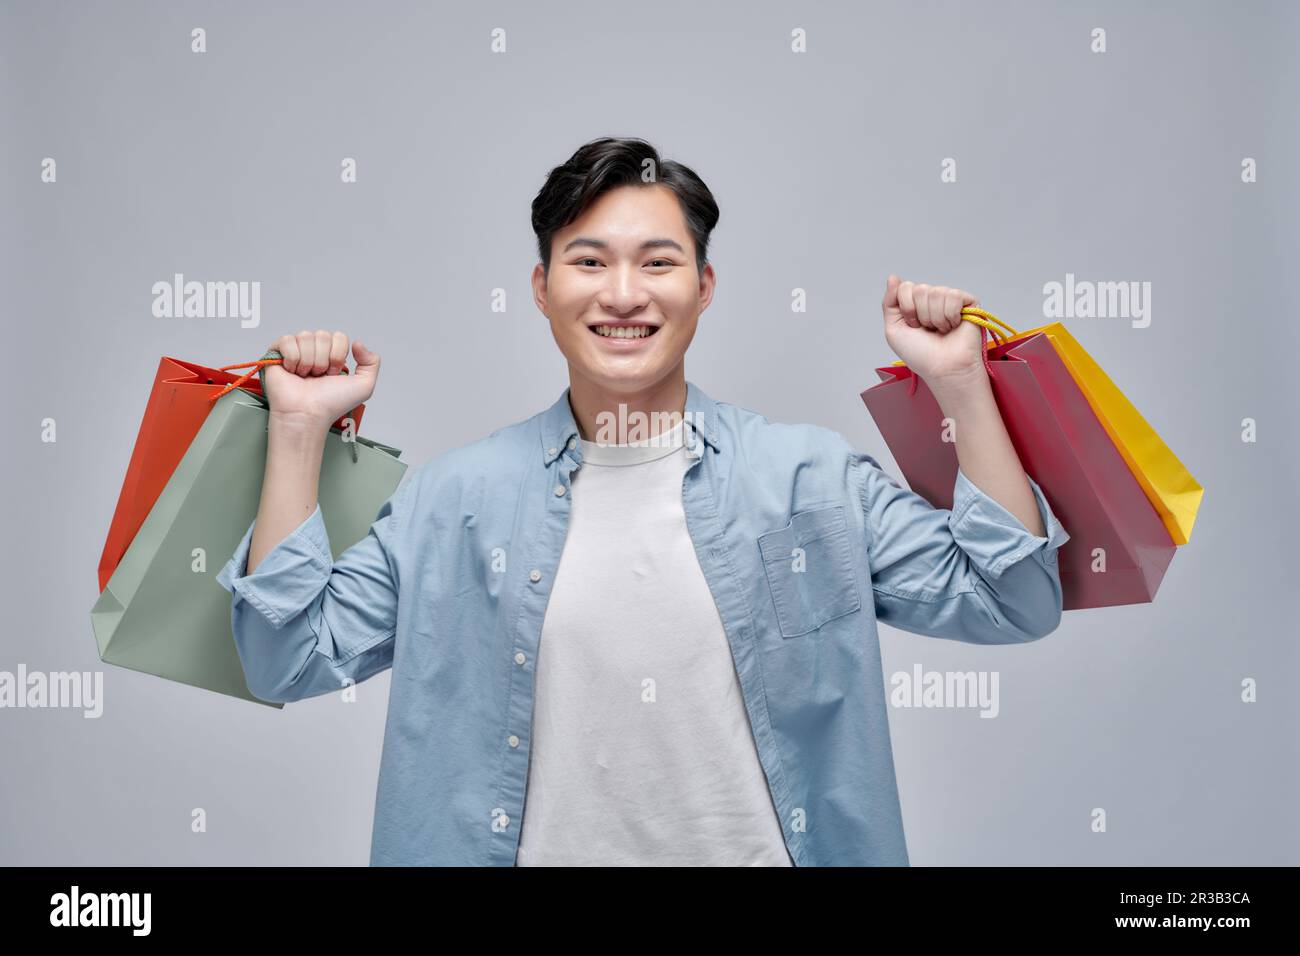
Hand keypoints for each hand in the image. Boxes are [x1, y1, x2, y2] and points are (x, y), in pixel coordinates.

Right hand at [262, 330, 379, 427]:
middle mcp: (314, 351)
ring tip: (305, 376)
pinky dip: (292, 358)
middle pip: (323, 335)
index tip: (333, 374)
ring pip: (306, 336)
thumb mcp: (364, 386)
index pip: (339, 337)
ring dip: (309, 361)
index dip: (337, 356)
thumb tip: (357, 343)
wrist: (308, 413)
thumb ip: (371, 362)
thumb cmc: (331, 403)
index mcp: (331, 355)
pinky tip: (292, 371)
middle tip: (318, 377)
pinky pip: (287, 340)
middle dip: (323, 359)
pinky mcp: (277, 353)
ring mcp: (296, 351)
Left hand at [881, 275, 985, 387]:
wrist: (942, 367)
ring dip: (935, 318)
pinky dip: (950, 316)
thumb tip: (892, 277)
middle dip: (920, 314)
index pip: (905, 287)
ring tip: (941, 330)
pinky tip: (954, 326)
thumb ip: (890, 302)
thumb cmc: (920, 354)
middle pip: (919, 289)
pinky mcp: (968, 302)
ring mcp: (951, 299)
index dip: (906, 308)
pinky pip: (953, 296)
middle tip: (928, 330)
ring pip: (935, 292)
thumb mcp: (894, 329)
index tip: (913, 326)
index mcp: (915, 304)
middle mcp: (932, 299)